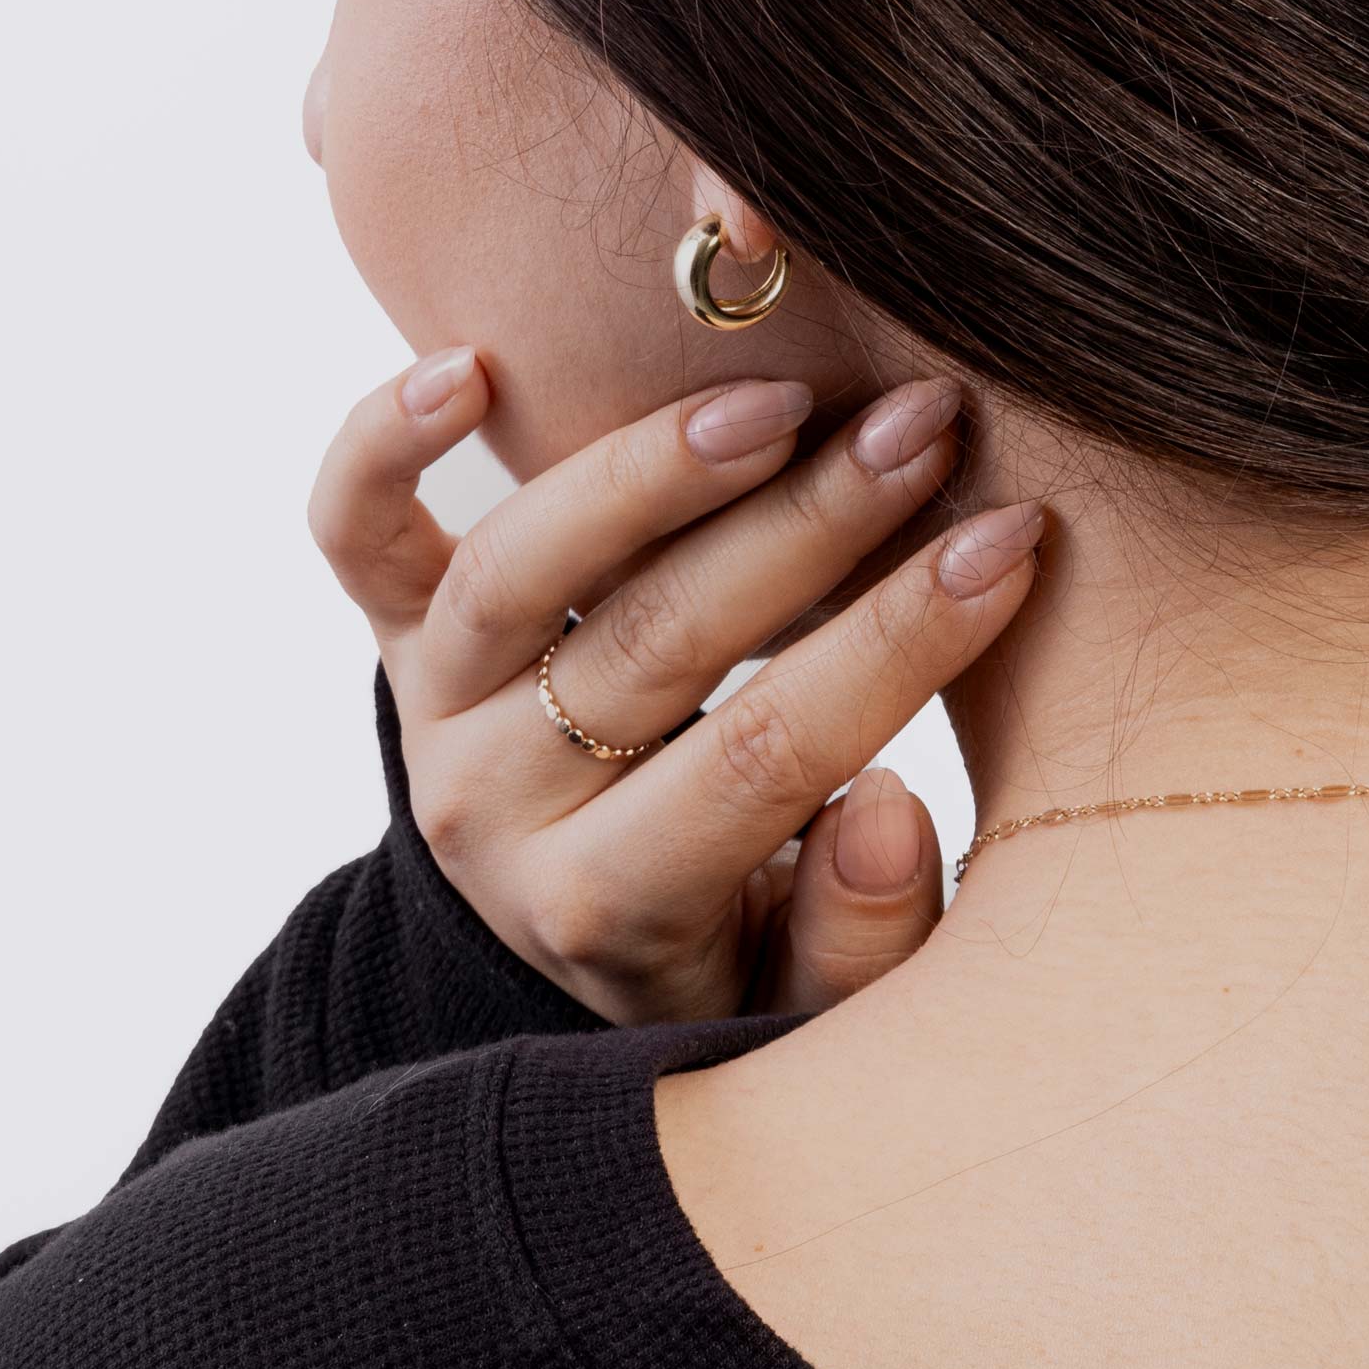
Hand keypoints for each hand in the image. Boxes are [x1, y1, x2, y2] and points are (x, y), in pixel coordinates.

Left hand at [308, 353, 1045, 1023]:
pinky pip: (356, 535)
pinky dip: (380, 446)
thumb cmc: (738, 950)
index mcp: (608, 913)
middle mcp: (497, 815)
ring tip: (784, 396)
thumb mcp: (809, 1001)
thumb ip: (859, 935)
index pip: (767, 758)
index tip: (1012, 543)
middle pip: (654, 644)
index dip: (899, 646)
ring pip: (519, 571)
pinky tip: (465, 367)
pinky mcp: (396, 635)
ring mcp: (438, 714)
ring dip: (656, 469)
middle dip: (814, 525)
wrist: (588, 932)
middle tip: (931, 429)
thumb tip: (888, 808)